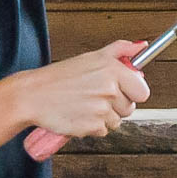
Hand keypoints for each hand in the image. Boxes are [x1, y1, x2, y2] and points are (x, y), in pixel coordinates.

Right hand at [13, 40, 149, 138]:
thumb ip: (120, 50)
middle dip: (116, 106)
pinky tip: (80, 114)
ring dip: (104, 117)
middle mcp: (109, 89)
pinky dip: (92, 127)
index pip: (143, 92)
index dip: (133, 93)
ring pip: (116, 121)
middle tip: (96, 97)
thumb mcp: (91, 57)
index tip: (124, 91)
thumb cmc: (60, 77)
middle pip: (129, 108)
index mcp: (112, 70)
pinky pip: (103, 131)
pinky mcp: (92, 127)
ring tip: (85, 105)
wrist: (33, 96)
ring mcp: (102, 109)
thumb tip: (141, 46)